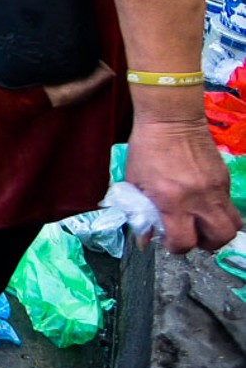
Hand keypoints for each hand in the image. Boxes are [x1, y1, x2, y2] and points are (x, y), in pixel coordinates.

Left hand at [124, 116, 242, 253]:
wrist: (171, 119)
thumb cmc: (146, 149)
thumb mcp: (134, 182)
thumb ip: (140, 212)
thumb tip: (144, 238)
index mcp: (172, 201)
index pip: (184, 241)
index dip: (176, 248)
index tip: (169, 242)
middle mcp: (199, 199)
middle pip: (219, 238)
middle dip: (206, 244)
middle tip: (192, 236)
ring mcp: (216, 189)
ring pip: (232, 224)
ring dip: (218, 230)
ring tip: (202, 224)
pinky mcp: (225, 178)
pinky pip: (229, 204)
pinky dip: (218, 210)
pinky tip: (202, 202)